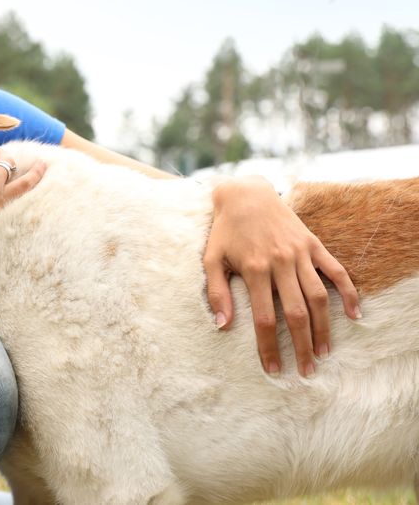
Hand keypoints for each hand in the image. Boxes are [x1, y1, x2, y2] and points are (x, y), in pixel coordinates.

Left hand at [204, 175, 360, 376]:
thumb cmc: (225, 231)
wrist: (245, 195)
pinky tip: (355, 314)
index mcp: (253, 269)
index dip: (269, 346)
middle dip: (301, 345)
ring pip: (318, 296)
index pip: (263, 318)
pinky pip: (336, 270)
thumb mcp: (211, 258)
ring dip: (324, 327)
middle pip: (296, 313)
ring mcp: (300, 253)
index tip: (273, 368)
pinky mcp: (313, 244)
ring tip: (325, 352)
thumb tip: (222, 326)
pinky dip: (348, 292)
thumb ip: (216, 292)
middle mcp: (280, 263)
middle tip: (307, 371)